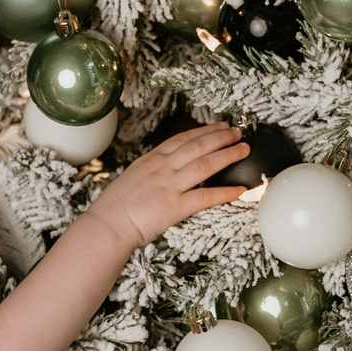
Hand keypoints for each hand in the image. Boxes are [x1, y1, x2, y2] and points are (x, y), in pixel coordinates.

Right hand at [85, 123, 249, 250]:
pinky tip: (240, 190)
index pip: (182, 139)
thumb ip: (151, 170)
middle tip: (238, 131)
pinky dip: (225, 192)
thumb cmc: (115, 206)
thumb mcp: (132, 177)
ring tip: (244, 149)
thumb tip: (165, 168)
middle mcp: (163, 168)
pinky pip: (206, 197)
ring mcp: (170, 186)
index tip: (219, 126)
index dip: (204, 131)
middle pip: (198, 146)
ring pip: (206, 165)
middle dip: (221, 137)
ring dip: (228, 155)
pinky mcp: (175, 206)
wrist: (107, 224)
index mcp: (152, 160)